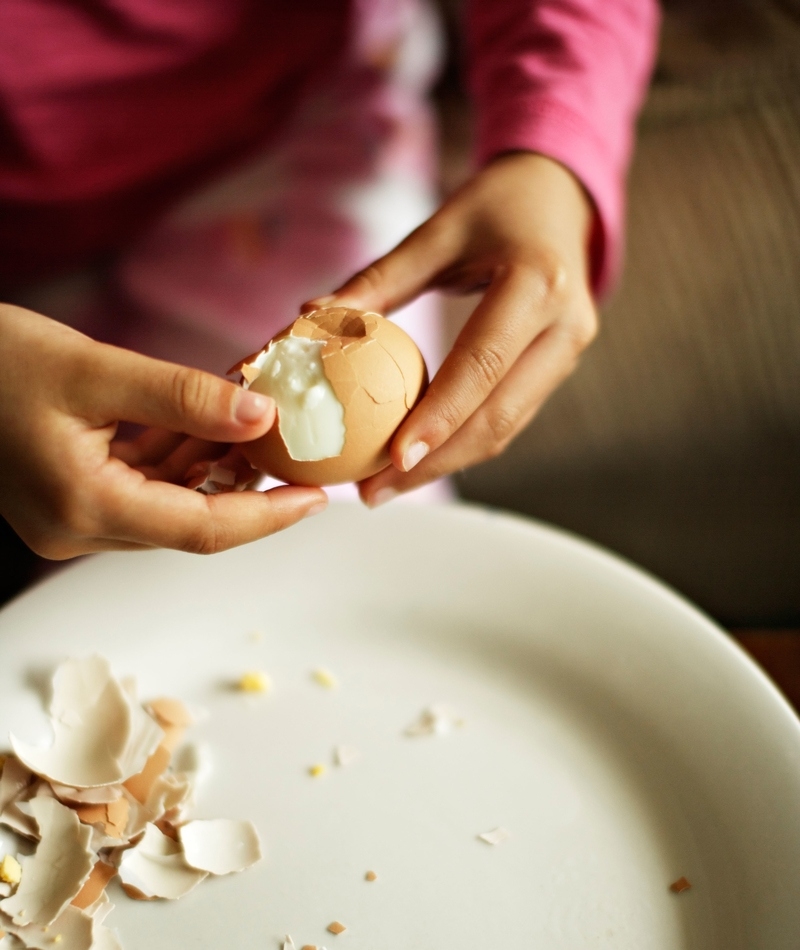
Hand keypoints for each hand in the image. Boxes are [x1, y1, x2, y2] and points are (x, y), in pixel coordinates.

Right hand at [0, 304, 326, 558]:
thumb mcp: (95, 367)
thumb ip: (183, 397)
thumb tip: (262, 416)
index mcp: (85, 505)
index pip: (203, 529)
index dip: (268, 516)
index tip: (317, 499)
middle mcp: (77, 529)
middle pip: (190, 522)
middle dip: (245, 486)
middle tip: (292, 446)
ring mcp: (70, 521)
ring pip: (168, 506)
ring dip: (211, 469)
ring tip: (252, 423)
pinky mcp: (68, 503)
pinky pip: (141, 491)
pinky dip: (176, 462)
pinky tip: (202, 426)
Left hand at [304, 152, 597, 505]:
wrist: (560, 200)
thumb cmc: (493, 207)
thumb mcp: (436, 231)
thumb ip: (379, 279)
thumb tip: (309, 317)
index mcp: (537, 283)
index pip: (482, 365)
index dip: (439, 417)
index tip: (392, 459)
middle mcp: (565, 326)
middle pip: (499, 416)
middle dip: (437, 463)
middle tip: (376, 491)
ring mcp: (569, 352)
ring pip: (508, 427)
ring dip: (448, 463)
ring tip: (388, 486)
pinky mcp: (559, 367)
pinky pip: (510, 415)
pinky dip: (464, 442)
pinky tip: (421, 458)